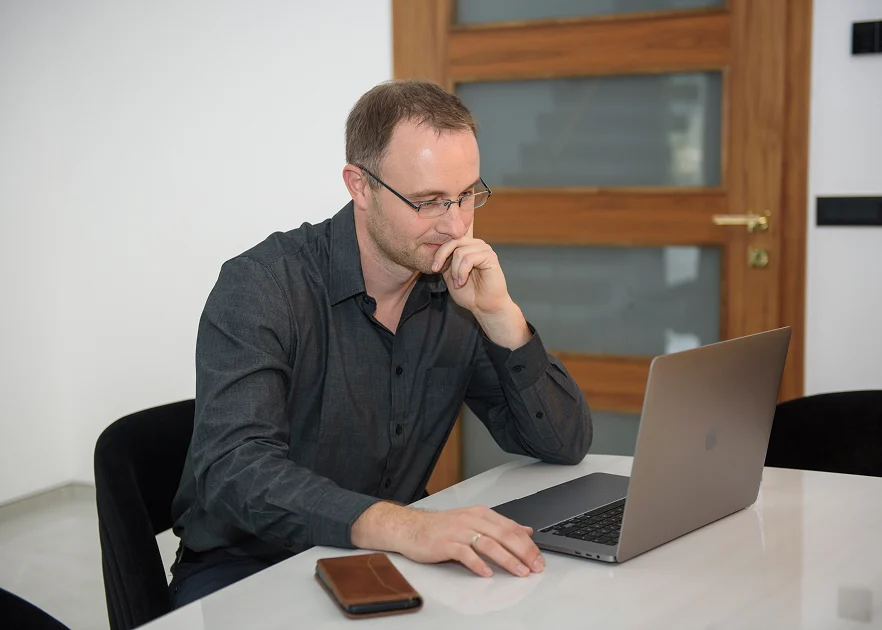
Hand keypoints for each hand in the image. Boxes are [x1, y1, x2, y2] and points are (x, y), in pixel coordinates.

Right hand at [351, 503, 544, 577]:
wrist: (410, 527)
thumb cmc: (442, 527)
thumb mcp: (473, 522)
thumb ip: (499, 526)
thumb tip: (525, 531)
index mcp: (481, 513)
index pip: (511, 528)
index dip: (528, 544)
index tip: (539, 558)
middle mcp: (471, 519)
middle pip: (503, 535)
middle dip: (523, 552)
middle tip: (535, 567)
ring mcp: (458, 530)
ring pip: (488, 543)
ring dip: (507, 559)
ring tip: (519, 571)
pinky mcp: (445, 543)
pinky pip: (465, 553)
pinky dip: (477, 563)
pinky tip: (486, 573)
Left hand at [430, 223, 530, 349]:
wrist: (483, 306)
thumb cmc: (469, 292)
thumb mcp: (450, 274)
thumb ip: (445, 261)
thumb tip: (432, 251)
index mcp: (467, 246)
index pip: (450, 239)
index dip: (439, 252)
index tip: (433, 268)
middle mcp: (477, 244)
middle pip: (454, 241)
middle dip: (442, 256)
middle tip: (437, 270)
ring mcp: (485, 250)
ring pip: (460, 252)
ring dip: (455, 270)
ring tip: (458, 282)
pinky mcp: (490, 257)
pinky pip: (469, 259)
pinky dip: (462, 272)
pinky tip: (462, 282)